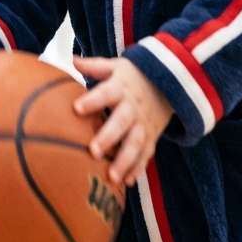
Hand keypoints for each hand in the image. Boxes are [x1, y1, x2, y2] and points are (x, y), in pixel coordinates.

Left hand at [73, 56, 172, 185]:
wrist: (171, 82)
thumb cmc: (133, 76)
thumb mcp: (116, 66)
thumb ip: (94, 66)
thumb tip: (71, 59)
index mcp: (121, 88)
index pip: (106, 93)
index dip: (93, 100)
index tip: (76, 108)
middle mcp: (133, 108)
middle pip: (122, 122)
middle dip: (109, 137)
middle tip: (93, 152)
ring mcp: (144, 124)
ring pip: (136, 143)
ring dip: (125, 161)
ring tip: (112, 177)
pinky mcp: (152, 137)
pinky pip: (146, 154)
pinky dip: (139, 168)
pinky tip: (128, 182)